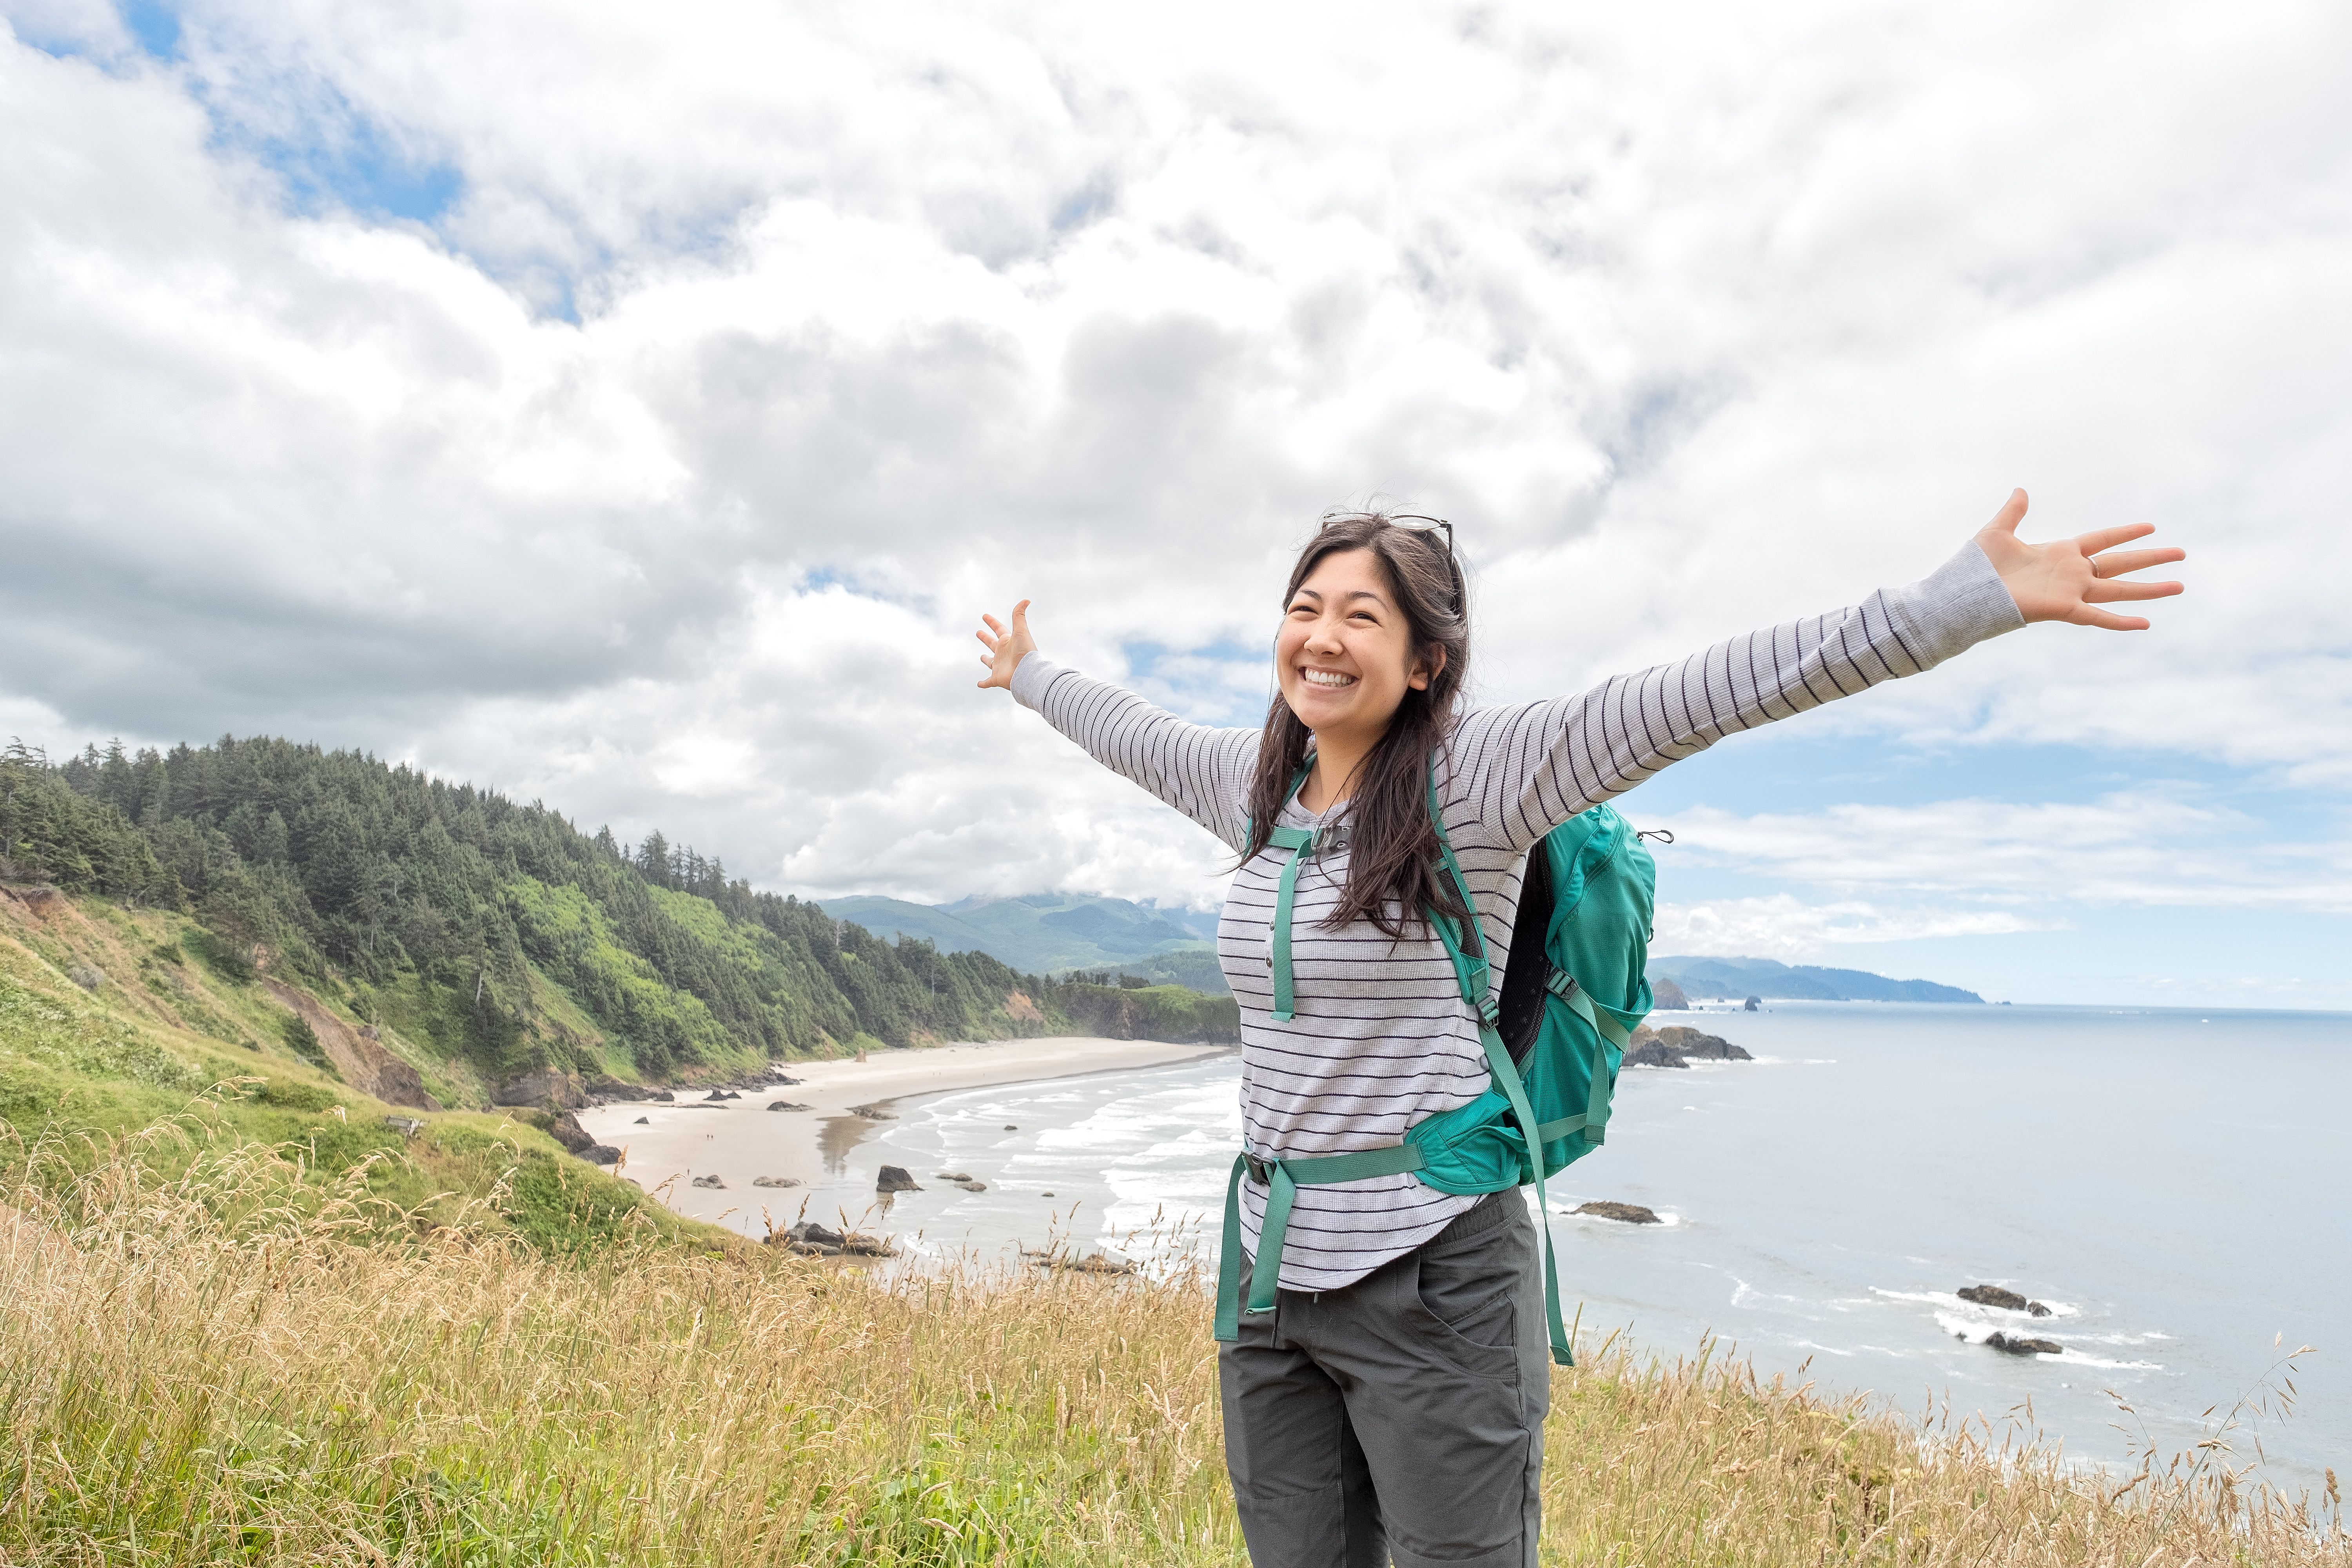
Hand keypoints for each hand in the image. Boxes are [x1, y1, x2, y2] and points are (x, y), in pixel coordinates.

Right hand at [975, 599, 1037, 689]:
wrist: (1028, 673)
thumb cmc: (1025, 652)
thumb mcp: (1021, 631)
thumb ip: (1019, 616)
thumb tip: (1026, 599)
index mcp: (1008, 641)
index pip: (999, 629)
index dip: (992, 622)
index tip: (985, 616)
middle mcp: (1004, 653)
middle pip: (992, 644)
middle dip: (986, 638)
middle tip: (978, 633)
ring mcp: (1000, 666)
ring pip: (991, 662)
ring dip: (986, 660)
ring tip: (981, 657)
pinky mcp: (997, 679)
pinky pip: (988, 682)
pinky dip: (983, 683)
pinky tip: (979, 684)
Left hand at [1974, 489, 2185, 630]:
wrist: (1963, 592)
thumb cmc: (1976, 566)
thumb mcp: (1998, 531)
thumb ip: (2014, 511)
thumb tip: (2020, 489)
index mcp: (2060, 552)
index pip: (2102, 540)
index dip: (2125, 533)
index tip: (2151, 526)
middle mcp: (2071, 572)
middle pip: (2121, 563)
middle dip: (2151, 559)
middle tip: (2182, 553)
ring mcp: (2071, 591)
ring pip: (2119, 589)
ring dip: (2149, 589)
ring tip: (2180, 586)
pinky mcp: (2064, 609)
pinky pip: (2098, 617)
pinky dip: (2121, 621)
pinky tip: (2146, 623)